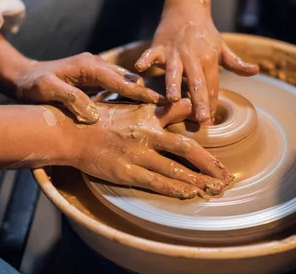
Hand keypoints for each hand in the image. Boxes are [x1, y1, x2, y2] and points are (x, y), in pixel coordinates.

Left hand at [11, 52, 163, 123]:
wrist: (22, 77)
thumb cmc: (33, 85)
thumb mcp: (47, 90)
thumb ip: (70, 98)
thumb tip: (93, 113)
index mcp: (88, 66)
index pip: (120, 80)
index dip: (140, 93)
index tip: (160, 102)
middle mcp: (96, 65)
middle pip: (128, 79)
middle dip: (148, 92)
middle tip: (170, 107)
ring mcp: (96, 70)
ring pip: (125, 81)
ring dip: (140, 94)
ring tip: (161, 110)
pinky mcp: (94, 78)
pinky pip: (117, 86)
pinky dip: (129, 95)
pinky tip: (139, 109)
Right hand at [68, 99, 232, 197]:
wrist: (69, 131)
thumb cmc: (95, 117)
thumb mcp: (124, 103)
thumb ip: (147, 103)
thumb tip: (168, 100)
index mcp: (146, 113)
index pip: (181, 111)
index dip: (201, 117)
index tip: (216, 127)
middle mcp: (146, 133)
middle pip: (187, 148)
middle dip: (209, 163)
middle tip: (226, 175)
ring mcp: (136, 153)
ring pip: (175, 169)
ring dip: (198, 180)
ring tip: (215, 189)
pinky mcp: (125, 171)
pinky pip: (156, 182)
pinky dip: (175, 188)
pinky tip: (190, 194)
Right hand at [135, 7, 258, 123]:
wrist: (186, 8)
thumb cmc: (204, 32)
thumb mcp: (222, 47)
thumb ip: (236, 63)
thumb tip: (255, 71)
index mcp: (209, 59)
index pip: (211, 85)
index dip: (211, 103)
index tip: (209, 122)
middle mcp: (192, 57)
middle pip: (196, 81)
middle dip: (199, 100)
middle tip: (201, 120)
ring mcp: (174, 52)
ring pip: (173, 71)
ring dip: (172, 84)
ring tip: (172, 99)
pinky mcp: (158, 46)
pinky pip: (150, 54)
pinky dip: (145, 59)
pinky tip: (139, 69)